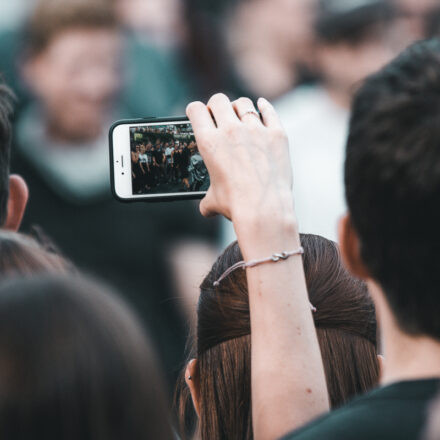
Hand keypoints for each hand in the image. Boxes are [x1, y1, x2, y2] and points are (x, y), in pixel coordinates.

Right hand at [187, 94, 293, 225]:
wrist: (265, 208)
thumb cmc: (237, 205)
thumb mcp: (214, 201)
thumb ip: (207, 200)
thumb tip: (206, 209)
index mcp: (209, 142)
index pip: (196, 110)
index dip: (195, 110)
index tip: (198, 114)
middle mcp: (230, 131)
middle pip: (219, 100)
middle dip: (216, 106)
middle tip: (218, 114)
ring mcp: (255, 130)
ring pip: (243, 103)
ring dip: (238, 107)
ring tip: (240, 115)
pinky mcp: (276, 134)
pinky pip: (269, 111)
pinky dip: (264, 107)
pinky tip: (262, 106)